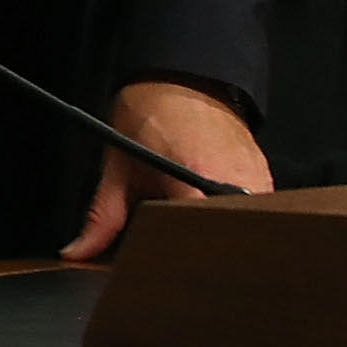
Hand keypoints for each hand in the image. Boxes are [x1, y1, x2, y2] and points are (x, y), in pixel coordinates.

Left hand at [61, 80, 271, 259]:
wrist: (182, 77)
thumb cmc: (150, 115)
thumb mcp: (118, 167)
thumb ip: (103, 217)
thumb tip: (78, 253)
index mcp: (196, 180)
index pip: (198, 240)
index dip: (181, 261)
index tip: (163, 269)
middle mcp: (235, 182)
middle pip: (224, 240)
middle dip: (201, 253)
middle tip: (177, 253)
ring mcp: (258, 179)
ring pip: (244, 229)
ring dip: (220, 235)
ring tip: (196, 231)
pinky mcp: (267, 176)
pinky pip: (257, 211)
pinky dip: (234, 218)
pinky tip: (215, 214)